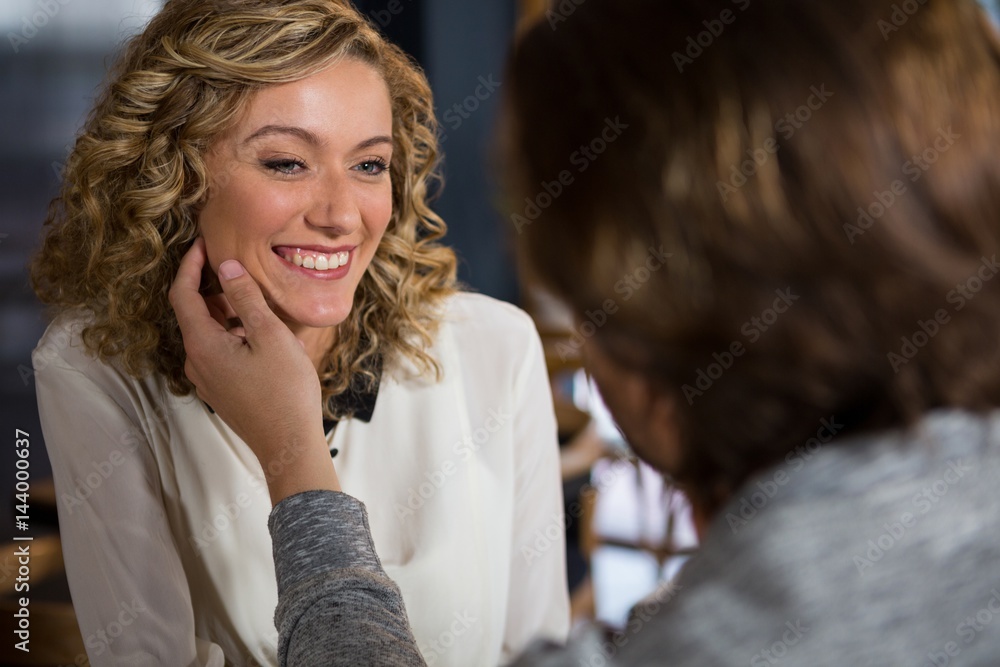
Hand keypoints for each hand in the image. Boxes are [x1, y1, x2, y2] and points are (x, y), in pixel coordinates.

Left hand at [169, 237, 339, 503]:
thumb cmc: (284, 390)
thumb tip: (226, 266)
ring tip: (257, 300)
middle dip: (212, 287)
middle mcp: (195, 361)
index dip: (189, 265)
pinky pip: (218, 352)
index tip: (203, 243)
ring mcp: (207, 379)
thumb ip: (246, 297)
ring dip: (226, 312)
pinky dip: (232, 333)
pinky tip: (261, 334)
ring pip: (208, 333)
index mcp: (202, 344)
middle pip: (194, 313)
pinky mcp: (221, 391)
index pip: (181, 294)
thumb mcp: (269, 335)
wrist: (288, 444)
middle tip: (240, 268)